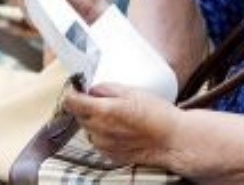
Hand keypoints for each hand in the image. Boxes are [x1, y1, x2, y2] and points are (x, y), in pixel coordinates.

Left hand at [64, 83, 182, 166]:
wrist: (171, 140)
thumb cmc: (156, 114)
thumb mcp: (132, 91)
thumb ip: (107, 88)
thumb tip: (93, 88)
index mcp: (102, 111)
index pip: (72, 102)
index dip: (72, 93)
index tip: (76, 88)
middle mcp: (99, 130)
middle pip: (79, 115)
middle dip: (85, 106)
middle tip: (100, 99)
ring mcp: (104, 145)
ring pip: (88, 129)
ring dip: (94, 121)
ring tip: (116, 115)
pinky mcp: (110, 155)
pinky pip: (98, 141)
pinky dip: (103, 134)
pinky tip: (120, 128)